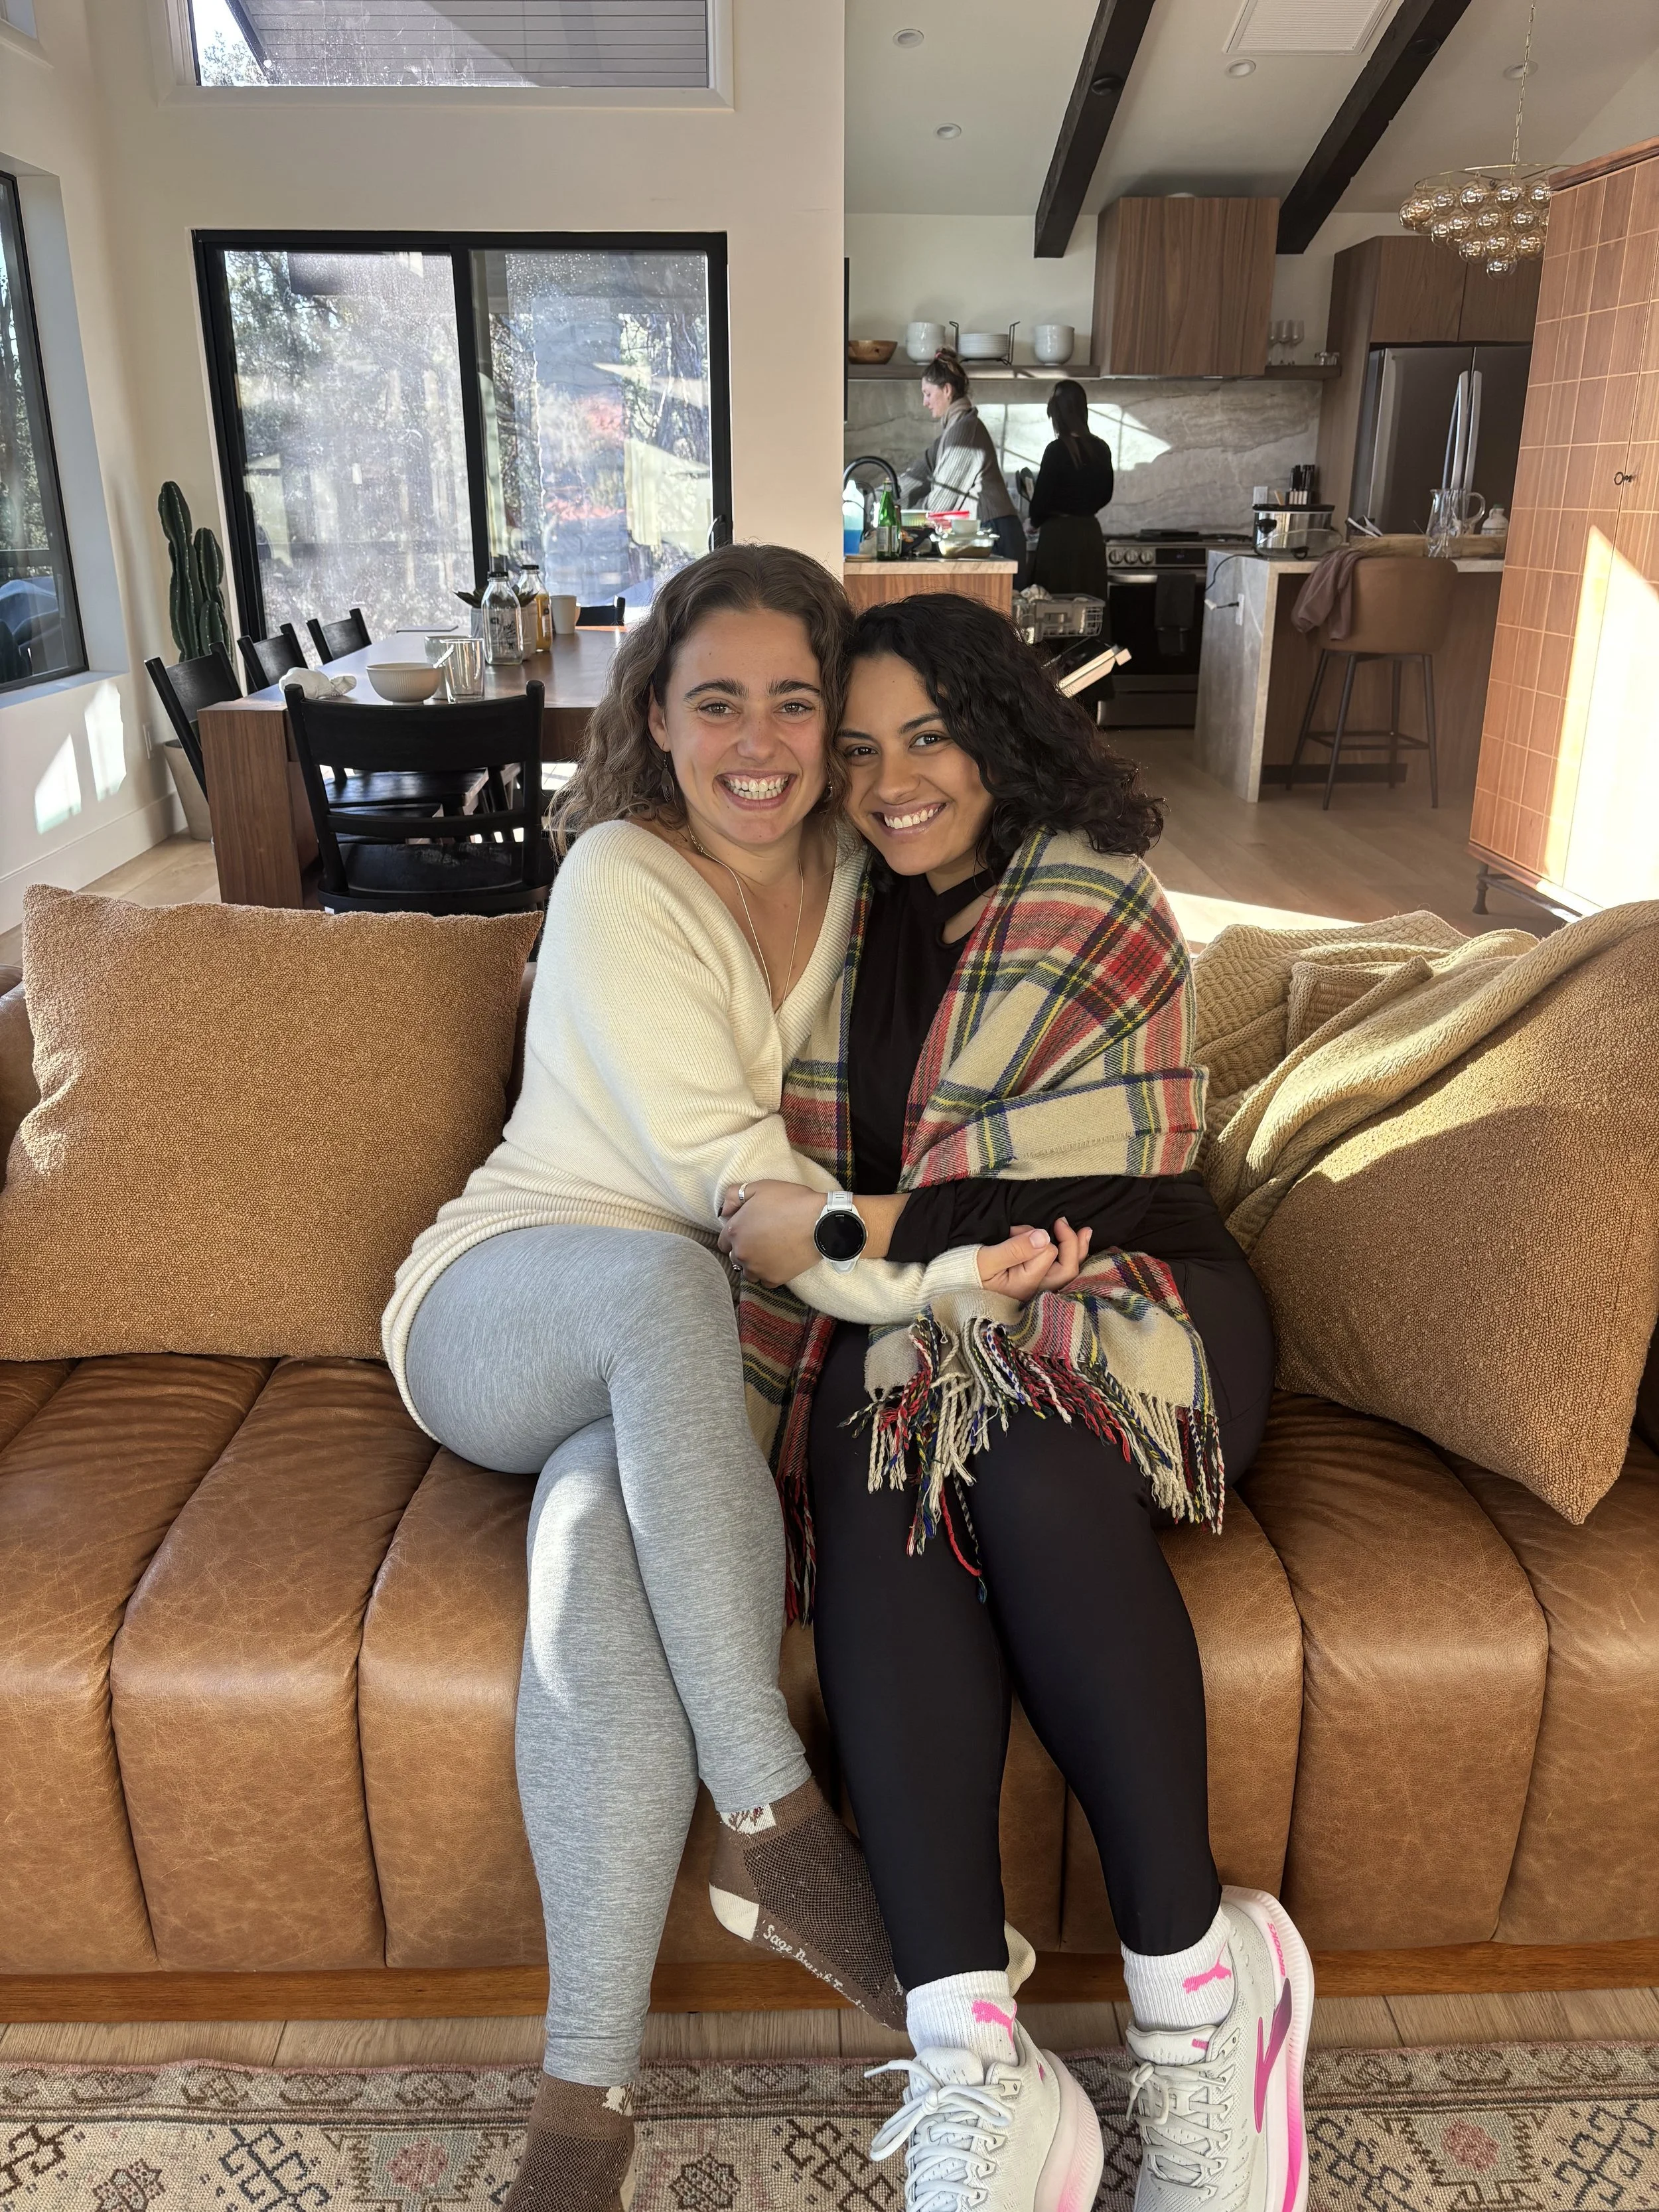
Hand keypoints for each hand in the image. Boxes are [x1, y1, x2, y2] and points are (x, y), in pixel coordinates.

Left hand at [718, 1181, 823, 1287]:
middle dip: (745, 1249)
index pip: (723, 1241)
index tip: (748, 1230)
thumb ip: (735, 1195)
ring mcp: (757, 1268)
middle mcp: (741, 1253)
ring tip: (771, 1252)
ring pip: (749, 1272)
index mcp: (734, 1231)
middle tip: (762, 1239)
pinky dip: (770, 1273)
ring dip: (755, 1264)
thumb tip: (724, 1210)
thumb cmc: (791, 1201)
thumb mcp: (760, 1187)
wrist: (820, 1222)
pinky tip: (780, 1261)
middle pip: (735, 1257)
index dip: (735, 1235)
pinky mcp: (774, 1279)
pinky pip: (765, 1281)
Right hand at [977, 1217, 1093, 1301]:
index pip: (1048, 1254)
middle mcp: (1036, 1289)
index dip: (1037, 1236)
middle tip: (1061, 1220)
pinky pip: (1060, 1272)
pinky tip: (1074, 1245)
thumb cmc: (968, 1273)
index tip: (1015, 1230)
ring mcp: (1037, 1289)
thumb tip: (1045, 1235)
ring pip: (1068, 1272)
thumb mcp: (987, 1259)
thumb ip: (1015, 1248)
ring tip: (1085, 1231)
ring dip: (1076, 1250)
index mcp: (1026, 1284)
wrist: (956, 1287)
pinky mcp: (1034, 1285)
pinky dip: (1069, 1257)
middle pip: (1068, 1269)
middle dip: (1071, 1243)